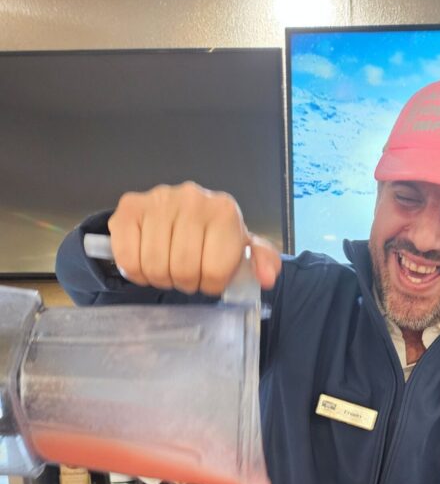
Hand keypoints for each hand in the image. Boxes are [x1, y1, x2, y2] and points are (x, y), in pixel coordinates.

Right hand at [107, 181, 280, 294]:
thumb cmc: (215, 238)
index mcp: (224, 211)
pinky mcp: (130, 208)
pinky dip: (135, 271)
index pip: (215, 271)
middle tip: (187, 274)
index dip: (211, 284)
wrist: (184, 214)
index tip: (210, 277)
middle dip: (185, 282)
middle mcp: (192, 199)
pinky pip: (128, 256)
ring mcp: (159, 200)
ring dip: (160, 278)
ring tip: (168, 268)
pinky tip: (146, 263)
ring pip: (154, 266)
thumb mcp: (244, 249)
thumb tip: (267, 277)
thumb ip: (262, 261)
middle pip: (182, 269)